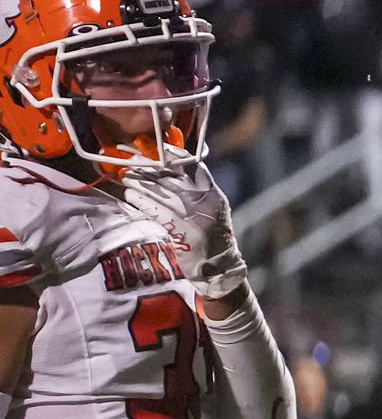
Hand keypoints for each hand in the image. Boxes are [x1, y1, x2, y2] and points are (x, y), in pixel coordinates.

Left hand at [118, 163, 246, 296]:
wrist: (219, 270)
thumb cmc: (211, 238)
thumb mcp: (211, 211)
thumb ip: (196, 192)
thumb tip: (167, 171)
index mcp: (214, 195)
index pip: (194, 167)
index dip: (175, 155)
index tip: (158, 149)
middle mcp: (206, 203)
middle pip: (173, 177)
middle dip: (149, 167)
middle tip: (130, 161)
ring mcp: (195, 217)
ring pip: (162, 192)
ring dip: (140, 183)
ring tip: (125, 177)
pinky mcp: (182, 231)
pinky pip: (157, 211)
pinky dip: (141, 202)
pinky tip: (129, 195)